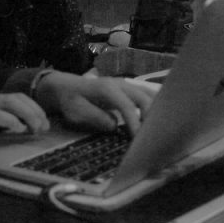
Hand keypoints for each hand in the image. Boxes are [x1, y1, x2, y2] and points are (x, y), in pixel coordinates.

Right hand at [0, 92, 49, 146]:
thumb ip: (2, 122)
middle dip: (35, 111)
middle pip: (19, 97)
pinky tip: (19, 130)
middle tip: (44, 127)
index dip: (34, 108)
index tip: (44, 122)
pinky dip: (13, 122)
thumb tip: (25, 127)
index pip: (19, 97)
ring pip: (12, 103)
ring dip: (28, 115)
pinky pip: (0, 116)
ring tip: (35, 129)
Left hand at [34, 72, 155, 134]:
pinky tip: (158, 118)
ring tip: (158, 129)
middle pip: (142, 97)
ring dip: (155, 110)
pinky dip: (153, 105)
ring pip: (147, 94)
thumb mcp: (76, 111)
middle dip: (151, 116)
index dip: (134, 122)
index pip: (126, 106)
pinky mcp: (128, 89)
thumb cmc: (70, 101)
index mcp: (106, 89)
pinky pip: (145, 95)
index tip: (138, 138)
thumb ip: (95, 117)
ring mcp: (125, 85)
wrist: (65, 87)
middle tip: (153, 136)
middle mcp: (119, 84)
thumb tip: (115, 126)